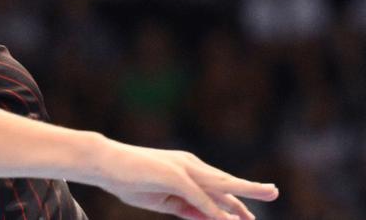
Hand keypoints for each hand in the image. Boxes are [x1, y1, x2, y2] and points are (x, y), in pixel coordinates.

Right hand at [94, 140, 277, 219]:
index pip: (216, 187)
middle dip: (251, 189)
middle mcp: (189, 165)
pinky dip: (214, 209)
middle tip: (274, 191)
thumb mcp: (160, 199)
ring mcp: (182, 168)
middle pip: (225, 181)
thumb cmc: (127, 179)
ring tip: (268, 192)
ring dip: (245, 191)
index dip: (234, 202)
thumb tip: (208, 217)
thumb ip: (184, 207)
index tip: (247, 215)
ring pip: (220, 183)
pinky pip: (199, 196)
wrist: (103, 161)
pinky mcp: (173, 175)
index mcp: (186, 169)